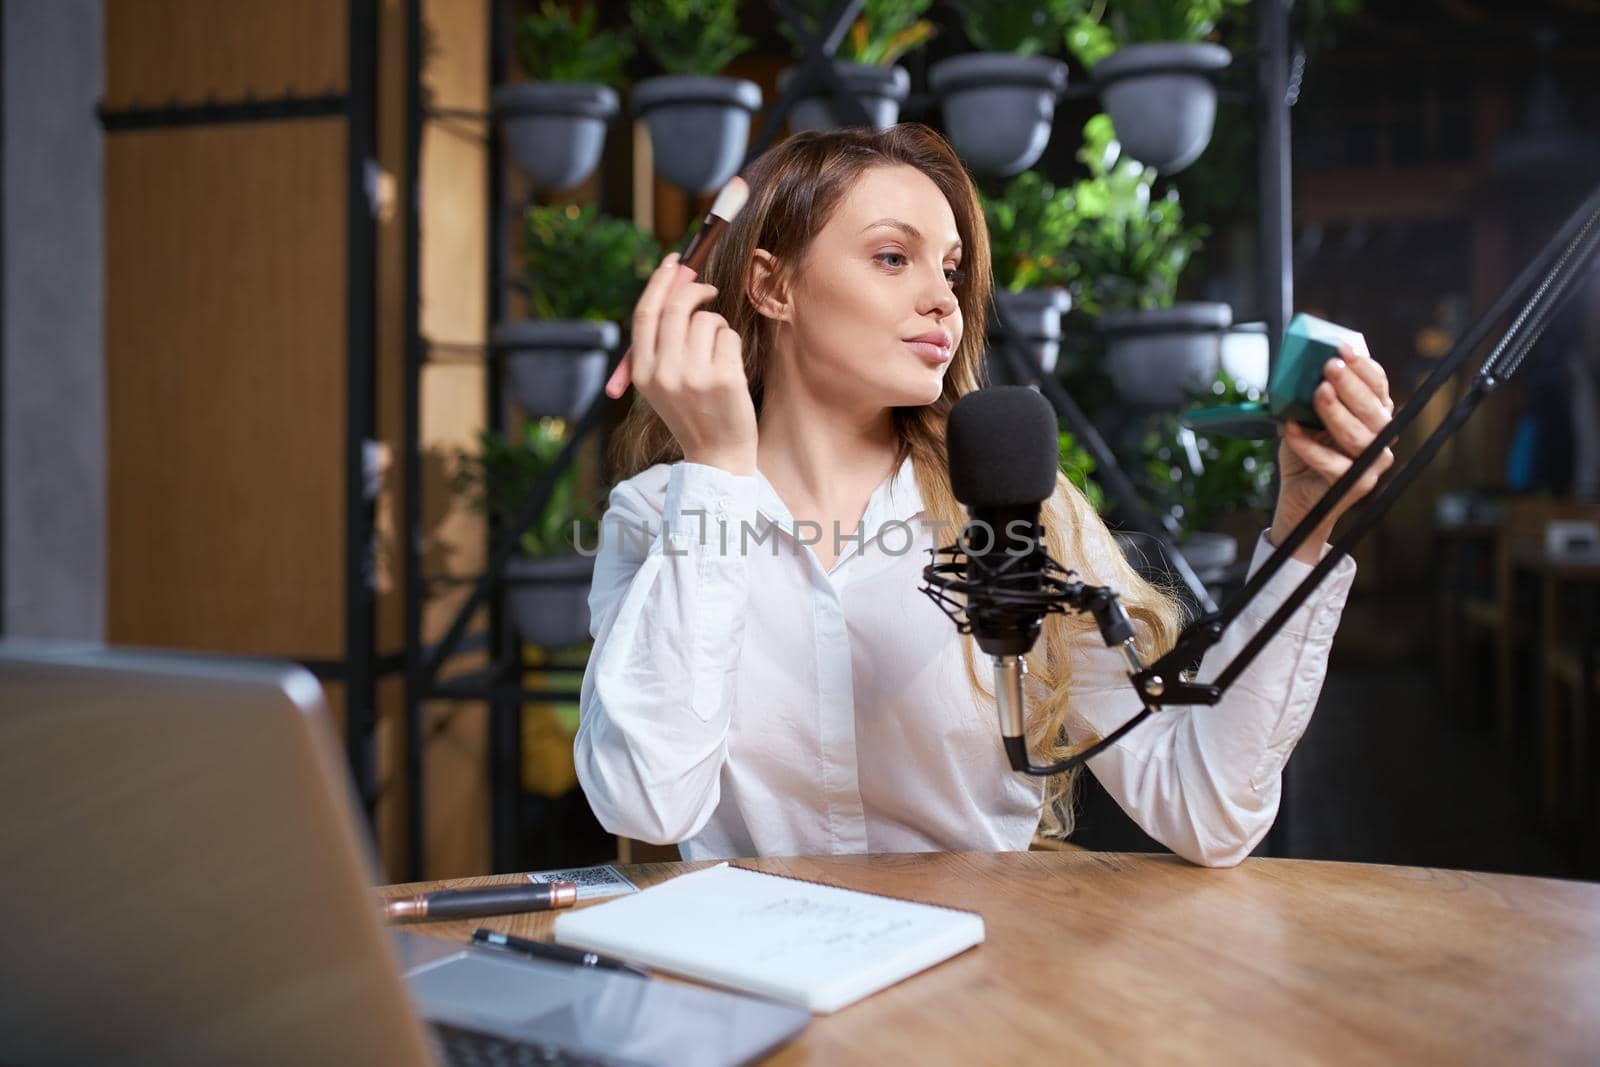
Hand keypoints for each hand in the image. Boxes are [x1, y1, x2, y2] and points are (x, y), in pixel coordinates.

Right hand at [626, 251, 757, 474]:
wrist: (716, 455)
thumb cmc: (693, 410)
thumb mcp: (663, 382)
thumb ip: (662, 340)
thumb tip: (676, 283)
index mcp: (643, 373)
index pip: (645, 313)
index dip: (659, 282)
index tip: (673, 261)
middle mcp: (664, 373)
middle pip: (677, 309)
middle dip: (695, 290)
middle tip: (709, 289)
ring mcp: (694, 377)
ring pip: (707, 321)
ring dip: (717, 325)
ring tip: (718, 352)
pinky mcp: (724, 380)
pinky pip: (729, 337)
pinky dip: (731, 343)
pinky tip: (729, 367)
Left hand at [1270, 342, 1395, 561]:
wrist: (1297, 495)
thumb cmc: (1305, 451)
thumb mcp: (1306, 416)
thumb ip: (1311, 395)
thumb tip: (1305, 368)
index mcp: (1374, 416)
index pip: (1379, 387)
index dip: (1365, 368)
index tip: (1344, 349)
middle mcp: (1380, 438)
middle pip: (1374, 410)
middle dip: (1351, 385)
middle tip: (1330, 366)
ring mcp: (1371, 464)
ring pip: (1359, 436)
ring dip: (1336, 412)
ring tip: (1318, 392)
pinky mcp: (1355, 485)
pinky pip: (1332, 463)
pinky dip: (1309, 445)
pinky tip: (1291, 429)